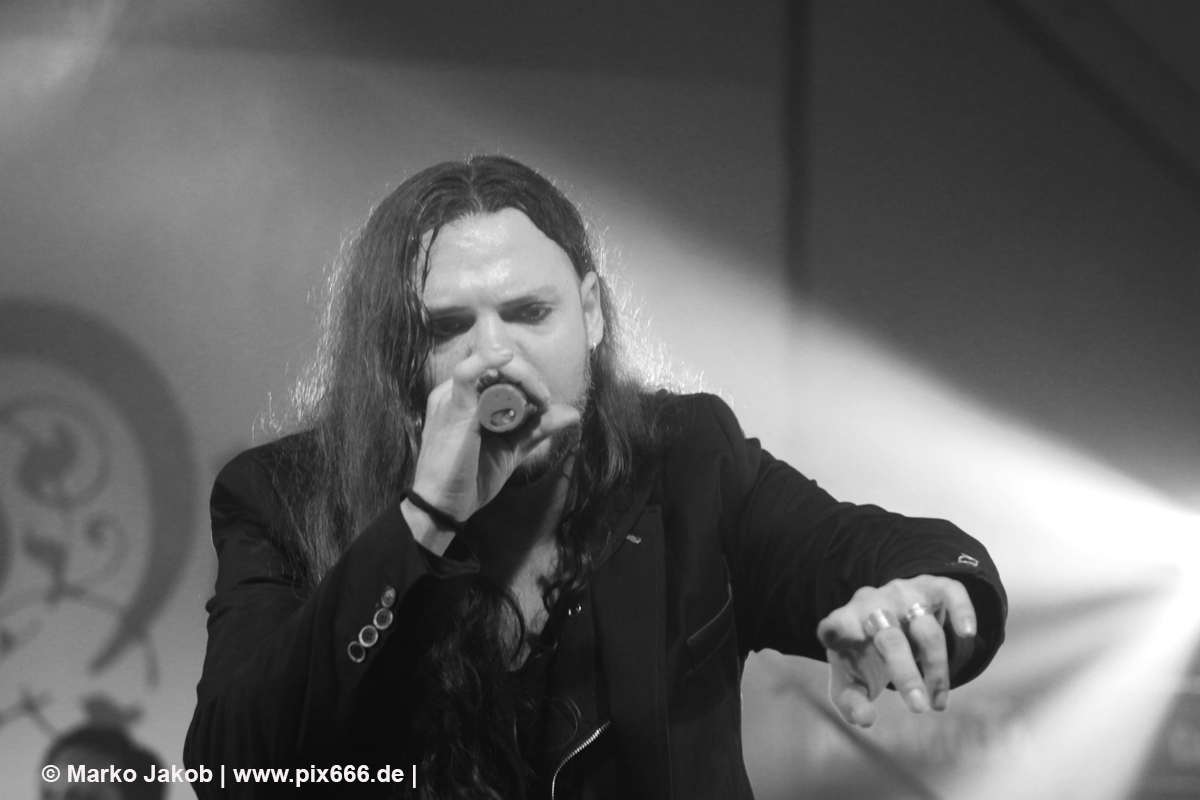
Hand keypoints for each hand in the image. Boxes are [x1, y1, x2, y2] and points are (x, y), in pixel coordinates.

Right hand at [410, 348, 581, 520]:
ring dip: (521, 375)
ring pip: (489, 365)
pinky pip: (467, 372)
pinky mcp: (452, 407)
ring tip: (538, 396)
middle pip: (497, 365)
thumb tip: (573, 413)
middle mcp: (455, 392)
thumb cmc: (472, 478)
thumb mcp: (512, 448)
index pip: (499, 371)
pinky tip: (508, 358)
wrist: (446, 507)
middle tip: (545, 399)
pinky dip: (489, 360)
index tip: (545, 401)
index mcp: (466, 398)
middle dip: (528, 377)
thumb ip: (537, 428)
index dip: (527, 378)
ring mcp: (451, 396)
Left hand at [816, 575, 975, 727]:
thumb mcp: (853, 678)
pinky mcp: (932, 587)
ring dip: (937, 668)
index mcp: (847, 623)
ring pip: (926, 628)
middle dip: (907, 675)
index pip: (837, 624)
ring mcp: (904, 593)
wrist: (888, 616)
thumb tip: (865, 719)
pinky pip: (951, 593)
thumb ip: (851, 701)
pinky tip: (967, 634)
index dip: (834, 629)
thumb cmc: (866, 653)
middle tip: (920, 709)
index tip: (830, 636)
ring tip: (938, 704)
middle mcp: (874, 603)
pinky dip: (962, 611)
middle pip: (891, 638)